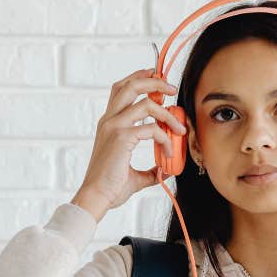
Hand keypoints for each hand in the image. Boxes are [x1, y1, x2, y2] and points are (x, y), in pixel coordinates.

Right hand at [77, 67, 186, 214]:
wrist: (97, 197)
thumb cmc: (110, 186)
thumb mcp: (135, 174)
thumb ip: (150, 169)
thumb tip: (165, 171)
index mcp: (108, 123)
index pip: (121, 89)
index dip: (139, 78)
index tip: (158, 81)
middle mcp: (109, 120)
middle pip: (131, 85)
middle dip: (155, 81)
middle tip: (172, 89)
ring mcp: (114, 127)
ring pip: (146, 103)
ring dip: (168, 113)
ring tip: (179, 128)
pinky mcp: (121, 137)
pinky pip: (151, 128)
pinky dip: (165, 138)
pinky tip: (168, 151)